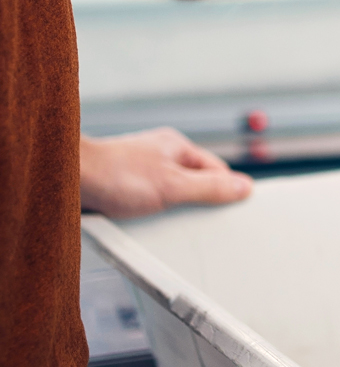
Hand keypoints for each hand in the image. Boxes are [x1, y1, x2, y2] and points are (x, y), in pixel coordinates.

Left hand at [80, 129, 253, 218]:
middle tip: (188, 216)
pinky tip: (140, 220)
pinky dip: (147, 213)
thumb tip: (244, 187)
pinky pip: (147, 201)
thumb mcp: (173, 186)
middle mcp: (159, 154)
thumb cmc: (114, 174)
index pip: (217, 170)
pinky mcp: (123, 184)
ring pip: (170, 194)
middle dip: (194, 202)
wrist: (67, 179)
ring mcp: (140, 169)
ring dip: (167, 210)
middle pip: (194, 183)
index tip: (229, 208)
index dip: (224, 190)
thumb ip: (210, 188)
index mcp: (176, 146)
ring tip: (157, 218)